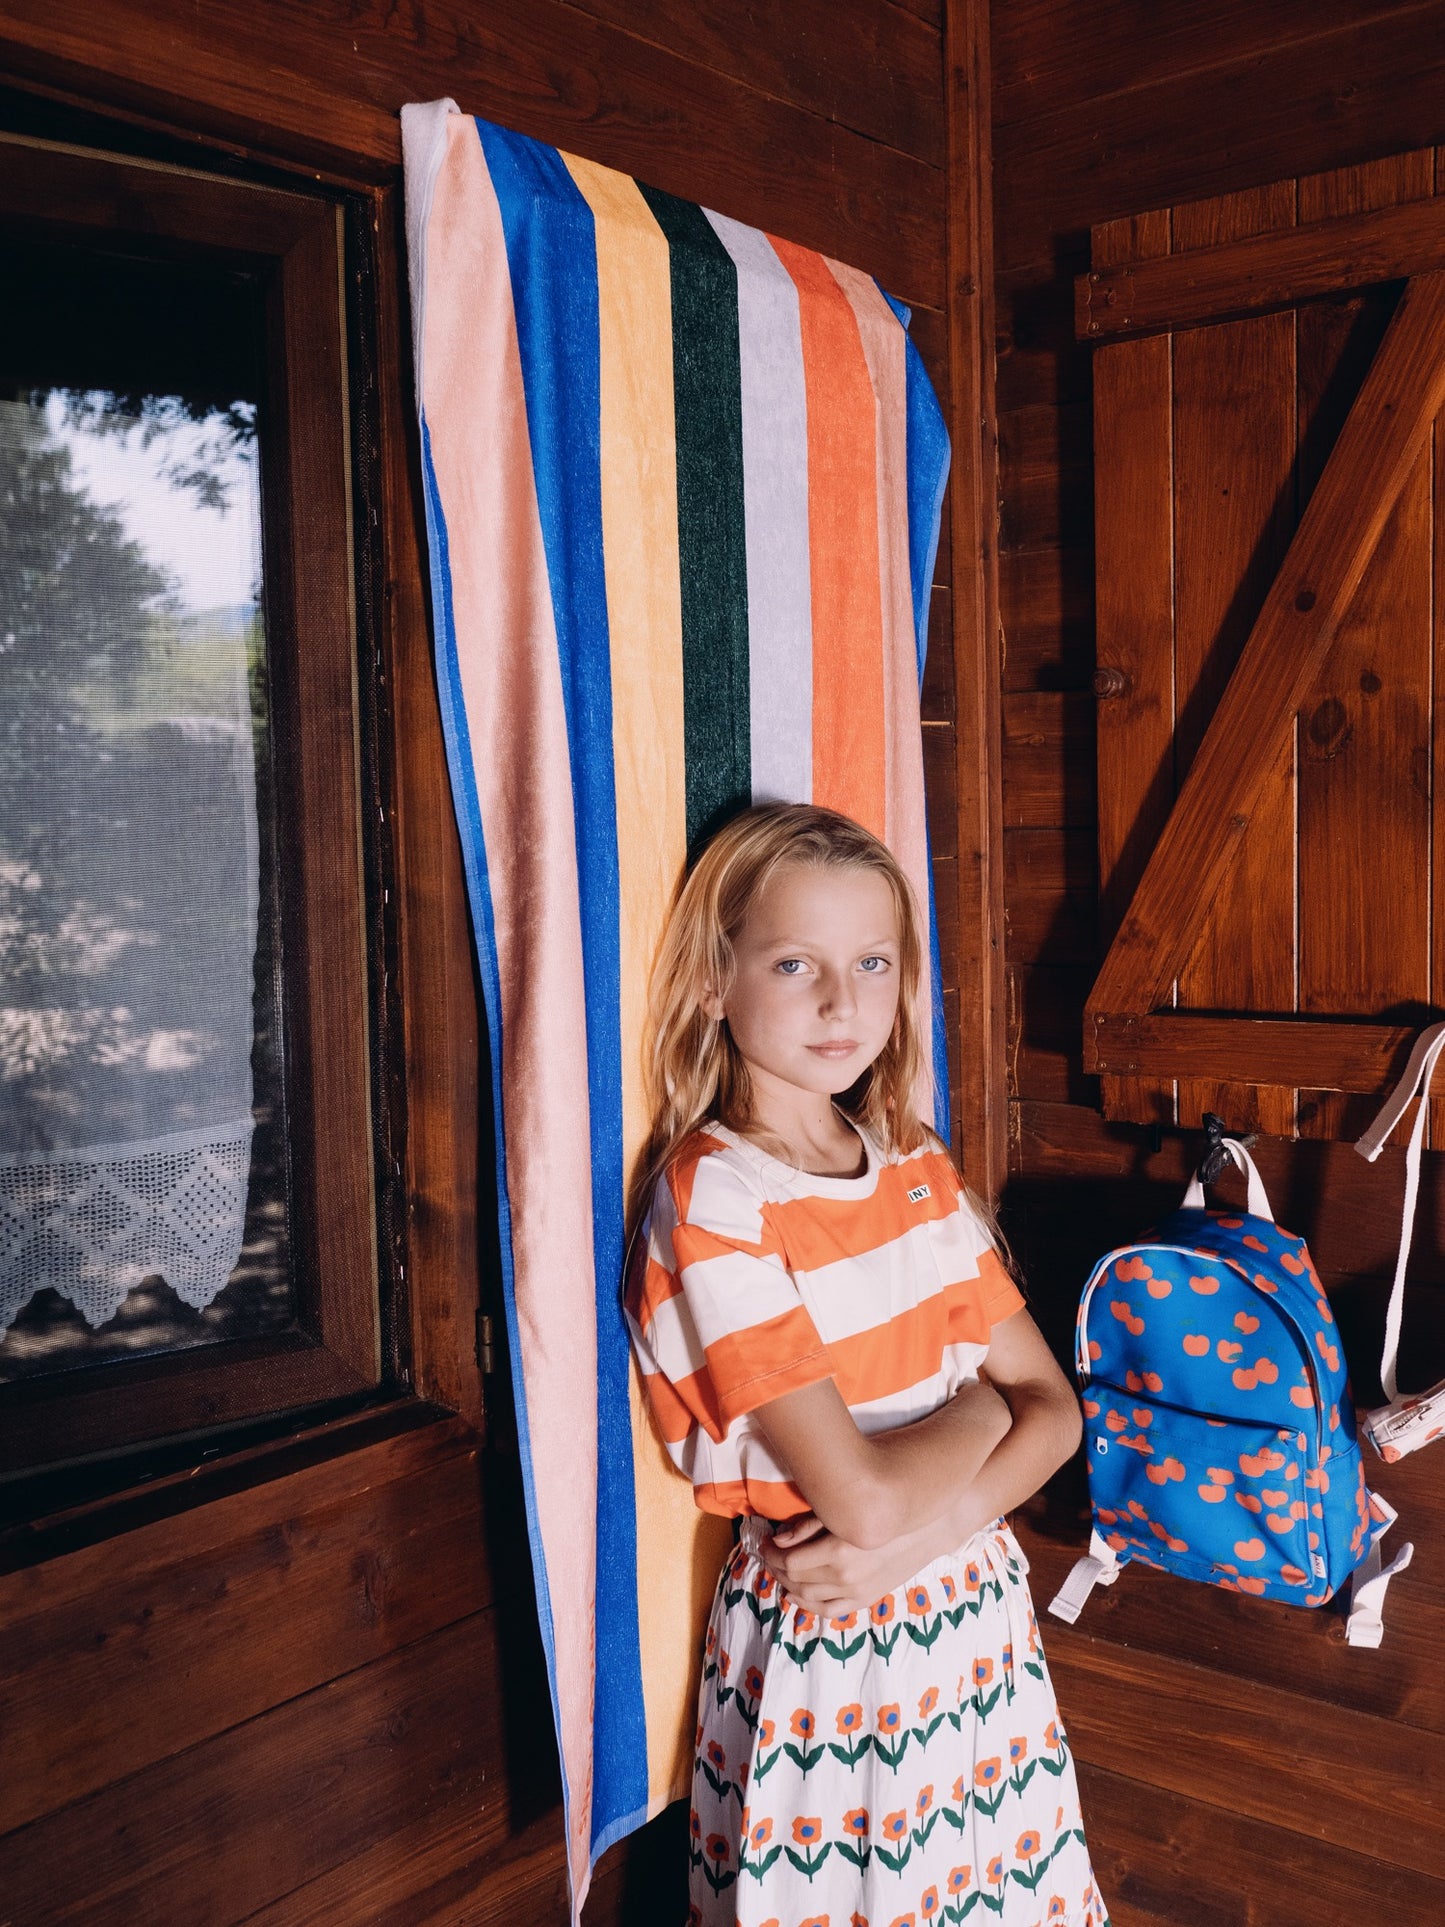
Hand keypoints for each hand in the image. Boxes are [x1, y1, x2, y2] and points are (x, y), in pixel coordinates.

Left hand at [761, 1515, 938, 1616]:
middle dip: (776, 1568)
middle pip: (797, 1580)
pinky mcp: (865, 1599)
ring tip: (779, 1571)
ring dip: (788, 1586)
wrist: (923, 1529)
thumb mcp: (842, 1512)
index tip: (763, 1542)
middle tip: (767, 1554)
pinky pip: (829, 1610)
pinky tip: (797, 1594)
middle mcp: (846, 1577)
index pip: (791, 1562)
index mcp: (839, 1552)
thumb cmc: (880, 1512)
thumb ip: (809, 1526)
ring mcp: (856, 1592)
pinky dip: (808, 1605)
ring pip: (809, 1597)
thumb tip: (779, 1540)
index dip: (771, 1554)